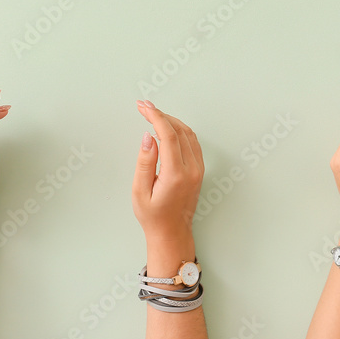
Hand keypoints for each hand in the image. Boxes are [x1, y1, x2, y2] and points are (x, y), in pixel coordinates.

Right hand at [132, 100, 203, 274]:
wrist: (171, 232)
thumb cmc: (153, 216)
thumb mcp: (140, 191)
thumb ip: (145, 162)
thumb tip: (149, 137)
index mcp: (176, 174)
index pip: (169, 135)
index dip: (156, 117)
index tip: (143, 107)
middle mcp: (192, 170)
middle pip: (180, 130)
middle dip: (161, 114)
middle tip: (144, 106)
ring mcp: (198, 169)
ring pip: (188, 134)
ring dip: (171, 120)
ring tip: (153, 114)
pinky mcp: (199, 170)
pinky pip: (192, 142)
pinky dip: (179, 130)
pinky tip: (167, 127)